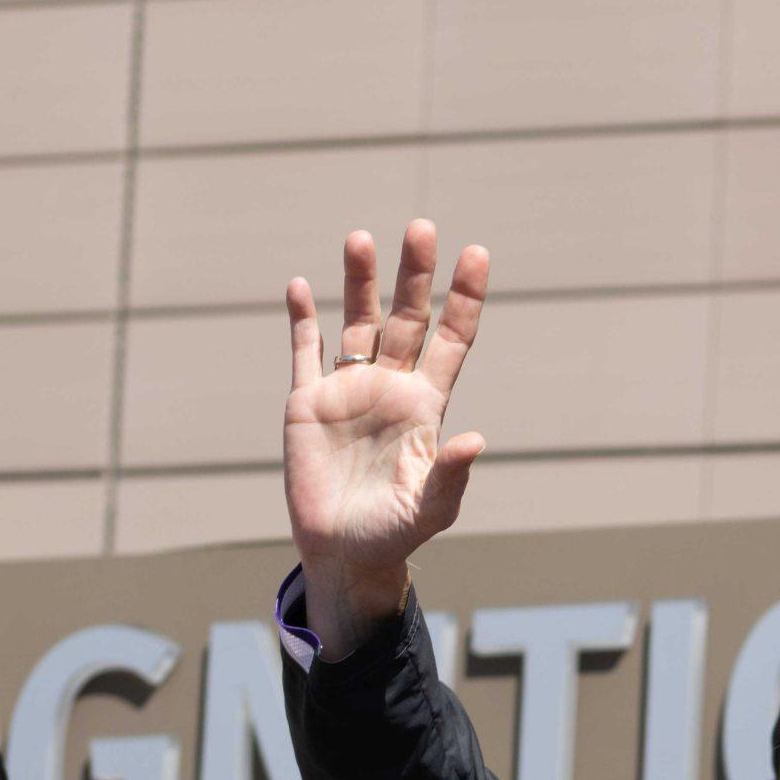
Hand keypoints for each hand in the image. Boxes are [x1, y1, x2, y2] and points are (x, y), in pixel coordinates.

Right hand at [283, 222, 489, 658]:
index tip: (477, 254)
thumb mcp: (431, 508)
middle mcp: (390, 387)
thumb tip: (475, 439)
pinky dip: (303, 320)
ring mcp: (348, 390)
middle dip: (415, 275)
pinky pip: (304, 352)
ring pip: (357, 324)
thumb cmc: (395, 533)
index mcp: (427, 405)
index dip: (465, 298)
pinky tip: (302, 287)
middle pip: (407, 318)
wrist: (344, 553)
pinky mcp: (306, 403)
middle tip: (423, 226)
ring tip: (361, 238)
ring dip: (359, 283)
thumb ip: (452, 474)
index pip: (452, 339)